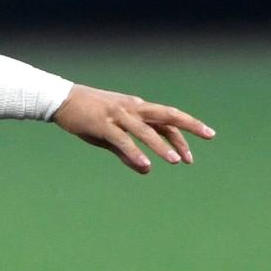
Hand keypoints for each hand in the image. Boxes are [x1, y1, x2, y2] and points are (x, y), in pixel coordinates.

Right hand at [51, 84, 215, 173]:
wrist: (60, 100)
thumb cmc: (87, 116)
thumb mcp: (110, 136)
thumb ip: (128, 154)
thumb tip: (146, 170)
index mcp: (136, 108)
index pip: (166, 121)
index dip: (182, 136)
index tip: (192, 156)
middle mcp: (132, 109)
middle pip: (166, 115)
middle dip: (189, 125)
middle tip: (209, 134)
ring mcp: (117, 115)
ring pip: (145, 130)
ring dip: (162, 145)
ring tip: (176, 161)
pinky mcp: (103, 124)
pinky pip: (122, 139)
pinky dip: (135, 151)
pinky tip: (146, 164)